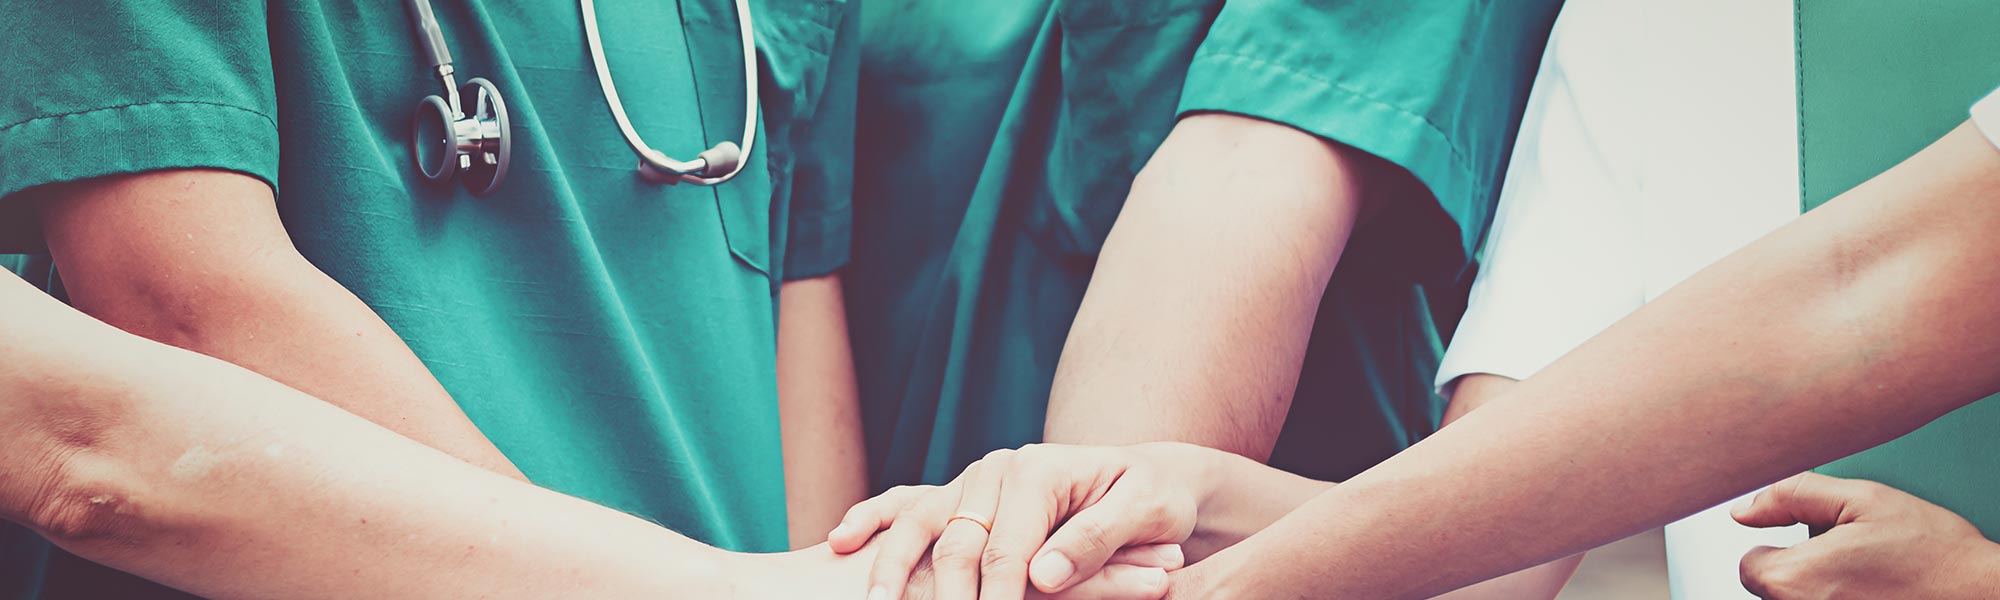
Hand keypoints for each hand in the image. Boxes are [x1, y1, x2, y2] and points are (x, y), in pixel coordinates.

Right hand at [829, 443, 1220, 599]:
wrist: (1155, 474)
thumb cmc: (1157, 496)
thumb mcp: (1145, 510)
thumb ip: (1093, 542)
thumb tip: (1040, 576)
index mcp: (1040, 472)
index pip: (1007, 553)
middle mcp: (997, 472)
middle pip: (954, 546)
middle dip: (938, 598)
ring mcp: (973, 482)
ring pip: (915, 523)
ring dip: (886, 566)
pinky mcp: (960, 497)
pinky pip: (901, 505)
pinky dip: (869, 520)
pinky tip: (838, 540)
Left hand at [1733, 473, 1999, 598]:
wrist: (1983, 595)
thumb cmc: (1932, 552)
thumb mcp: (1862, 499)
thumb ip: (1793, 495)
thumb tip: (1745, 509)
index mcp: (1792, 580)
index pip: (1751, 564)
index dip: (1784, 547)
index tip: (1821, 543)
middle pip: (1776, 589)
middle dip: (1805, 569)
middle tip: (1856, 557)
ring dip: (1826, 589)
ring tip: (1873, 577)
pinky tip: (1878, 594)